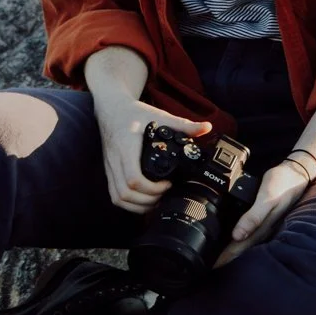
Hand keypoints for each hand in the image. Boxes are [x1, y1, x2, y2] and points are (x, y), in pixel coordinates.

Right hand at [95, 92, 209, 214]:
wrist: (111, 109)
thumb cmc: (134, 113)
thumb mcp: (159, 115)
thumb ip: (183, 124)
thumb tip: (206, 128)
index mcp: (127, 147)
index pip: (133, 178)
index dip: (152, 188)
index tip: (167, 184)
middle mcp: (115, 160)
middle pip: (125, 193)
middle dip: (147, 200)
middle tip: (164, 195)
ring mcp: (110, 167)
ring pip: (118, 198)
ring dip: (138, 205)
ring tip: (156, 200)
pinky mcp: (109, 172)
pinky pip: (115, 195)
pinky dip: (129, 204)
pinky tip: (143, 200)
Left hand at [218, 157, 313, 261]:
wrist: (297, 174)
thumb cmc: (283, 184)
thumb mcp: (268, 199)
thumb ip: (254, 217)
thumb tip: (237, 236)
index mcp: (261, 229)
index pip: (239, 249)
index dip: (224, 258)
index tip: (210, 266)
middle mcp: (262, 231)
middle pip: (240, 249)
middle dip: (224, 258)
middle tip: (208, 264)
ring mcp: (263, 225)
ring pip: (243, 242)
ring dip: (230, 249)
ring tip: (215, 255)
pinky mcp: (263, 219)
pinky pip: (248, 232)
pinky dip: (237, 237)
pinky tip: (230, 237)